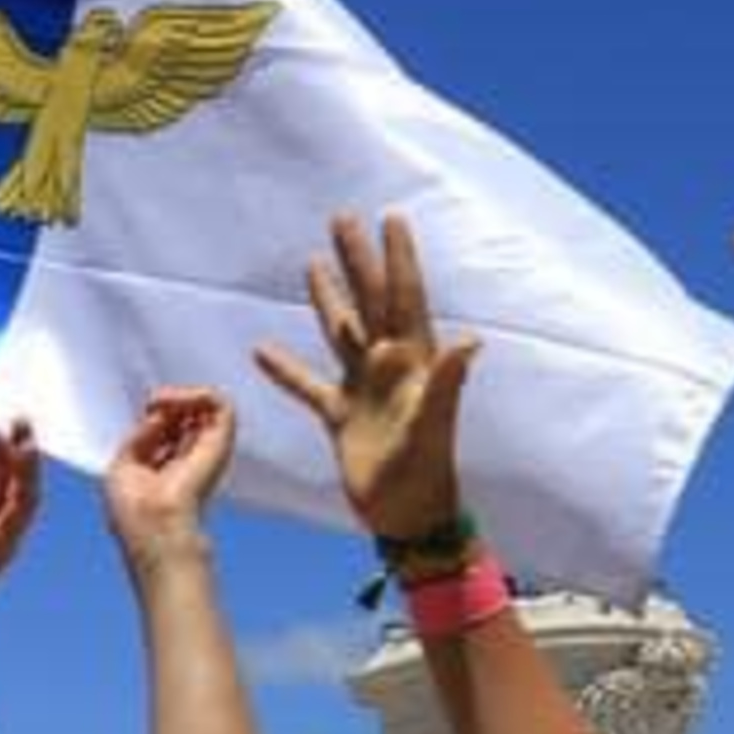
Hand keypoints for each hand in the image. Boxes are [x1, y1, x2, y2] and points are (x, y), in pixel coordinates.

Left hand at [102, 389, 235, 565]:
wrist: (158, 527)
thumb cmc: (134, 510)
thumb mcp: (123, 465)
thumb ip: (141, 435)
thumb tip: (157, 410)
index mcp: (166, 469)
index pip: (167, 429)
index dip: (155, 414)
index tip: (146, 411)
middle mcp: (190, 460)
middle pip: (186, 415)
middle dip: (168, 402)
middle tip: (154, 403)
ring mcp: (208, 451)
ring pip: (205, 405)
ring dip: (182, 395)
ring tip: (165, 401)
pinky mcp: (222, 443)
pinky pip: (219, 404)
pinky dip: (198, 395)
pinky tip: (179, 401)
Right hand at [252, 212, 475, 543]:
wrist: (407, 516)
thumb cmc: (426, 474)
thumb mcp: (434, 427)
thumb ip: (447, 383)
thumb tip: (471, 341)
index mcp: (412, 361)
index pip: (404, 297)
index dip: (399, 258)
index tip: (391, 218)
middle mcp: (387, 366)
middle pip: (369, 300)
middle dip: (358, 259)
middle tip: (343, 218)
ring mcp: (362, 389)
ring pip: (340, 331)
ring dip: (328, 297)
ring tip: (312, 262)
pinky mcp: (339, 416)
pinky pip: (307, 386)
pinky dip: (285, 369)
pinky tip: (262, 350)